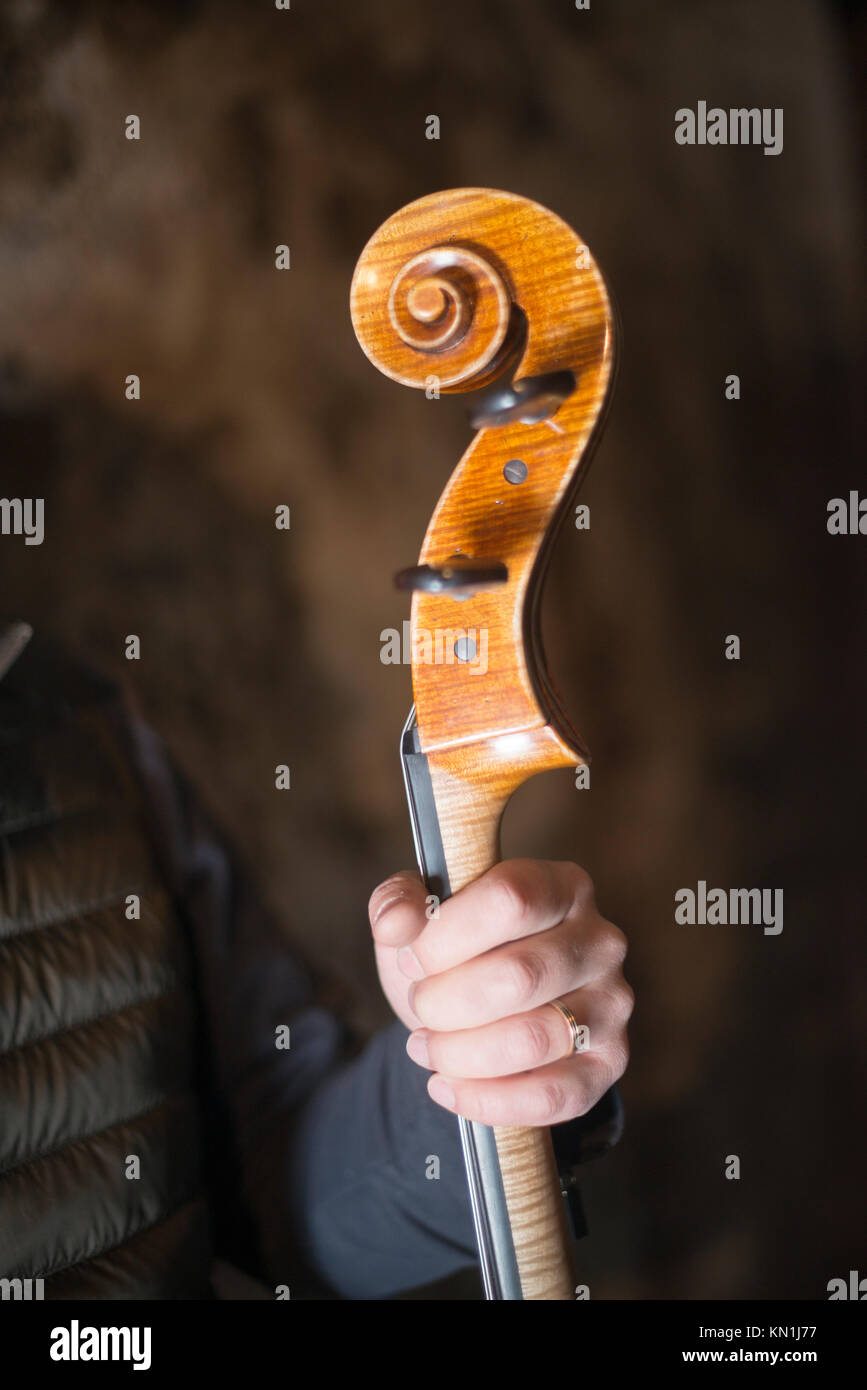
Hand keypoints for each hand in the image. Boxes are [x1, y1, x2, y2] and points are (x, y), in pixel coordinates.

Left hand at [368, 859, 631, 1126]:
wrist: (485, 1007)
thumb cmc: (456, 951)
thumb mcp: (421, 916)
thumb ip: (399, 902)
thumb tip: (394, 922)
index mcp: (560, 885)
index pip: (512, 899)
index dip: (447, 935)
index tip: (411, 958)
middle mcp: (600, 940)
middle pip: (520, 975)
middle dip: (446, 1002)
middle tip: (419, 1006)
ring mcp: (612, 1003)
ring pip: (534, 1039)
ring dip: (460, 1053)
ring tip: (426, 1047)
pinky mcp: (610, 1062)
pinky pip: (555, 1096)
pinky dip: (488, 1100)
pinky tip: (447, 1088)